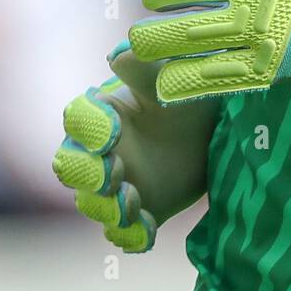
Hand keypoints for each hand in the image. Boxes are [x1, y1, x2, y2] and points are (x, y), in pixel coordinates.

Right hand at [52, 45, 219, 250]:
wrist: (220, 132)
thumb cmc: (188, 96)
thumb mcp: (171, 78)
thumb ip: (144, 68)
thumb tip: (119, 54)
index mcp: (102, 113)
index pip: (78, 120)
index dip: (89, 129)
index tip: (113, 132)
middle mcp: (99, 152)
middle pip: (71, 168)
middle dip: (87, 174)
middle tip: (115, 172)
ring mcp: (116, 186)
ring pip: (92, 204)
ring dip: (107, 207)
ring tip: (134, 201)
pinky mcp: (138, 213)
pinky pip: (123, 234)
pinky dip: (131, 236)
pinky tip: (148, 228)